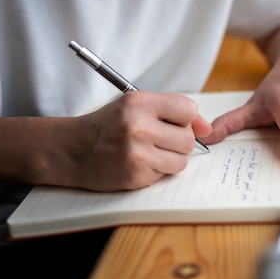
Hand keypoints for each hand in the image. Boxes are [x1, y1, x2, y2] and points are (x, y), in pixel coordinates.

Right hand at [63, 92, 211, 190]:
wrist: (71, 149)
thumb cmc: (107, 126)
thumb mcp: (134, 107)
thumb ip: (172, 112)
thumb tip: (208, 128)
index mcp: (139, 103)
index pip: (188, 109)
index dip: (186, 119)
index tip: (175, 123)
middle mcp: (138, 126)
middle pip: (188, 139)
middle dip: (179, 142)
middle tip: (159, 140)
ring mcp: (137, 153)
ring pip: (182, 160)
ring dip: (171, 159)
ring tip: (150, 152)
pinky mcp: (136, 176)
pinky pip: (165, 175)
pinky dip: (157, 171)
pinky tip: (138, 164)